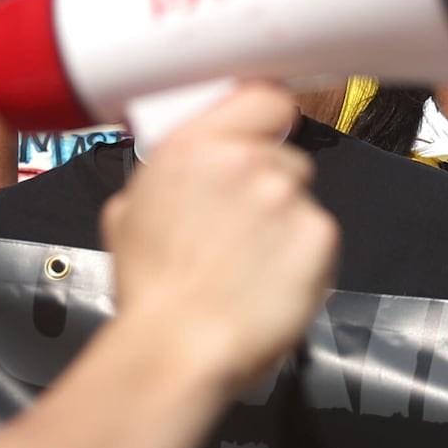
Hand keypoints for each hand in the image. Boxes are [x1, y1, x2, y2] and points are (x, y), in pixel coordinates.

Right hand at [100, 82, 332, 390]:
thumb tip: (180, 171)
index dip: (266, 121)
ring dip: (286, 226)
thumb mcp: (127, 215)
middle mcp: (243, 161)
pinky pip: (320, 237)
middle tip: (240, 230)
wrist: (178, 349)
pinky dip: (304, 259)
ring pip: (302, 199)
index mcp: (192, 146)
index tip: (265, 137)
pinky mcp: (319, 234)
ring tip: (250, 265)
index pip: (262, 98)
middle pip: (285, 157)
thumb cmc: (153, 295)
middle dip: (269, 189)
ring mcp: (285, 196)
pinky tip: (271, 281)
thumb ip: (165, 176)